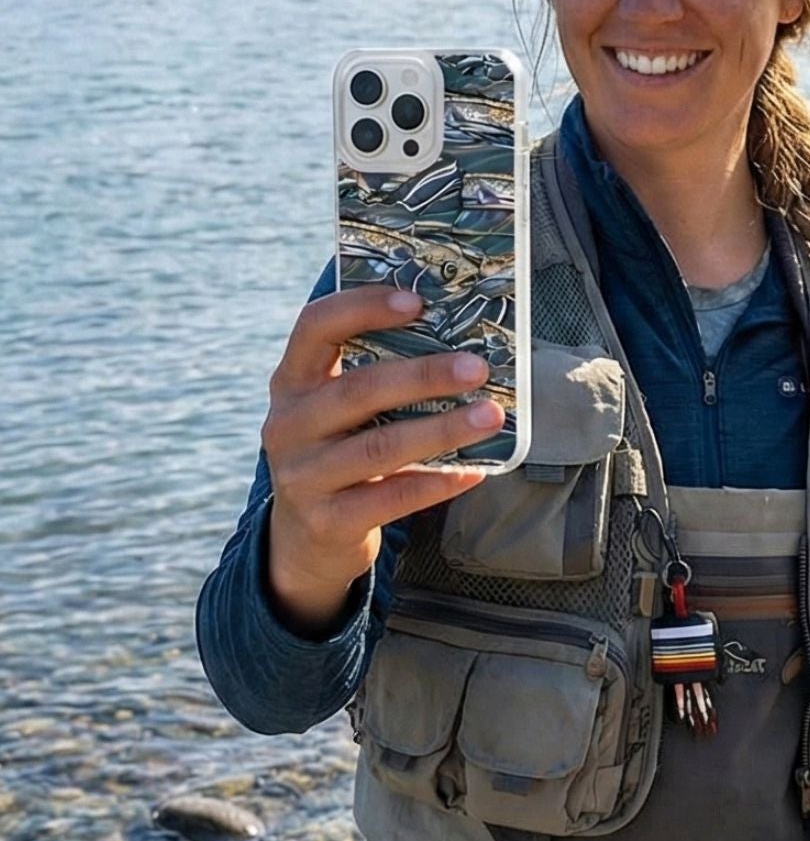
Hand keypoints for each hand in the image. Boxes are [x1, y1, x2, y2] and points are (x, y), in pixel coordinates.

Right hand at [261, 284, 504, 635]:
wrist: (306, 539)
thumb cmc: (340, 454)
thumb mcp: (336, 411)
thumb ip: (375, 377)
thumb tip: (460, 342)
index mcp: (292, 382)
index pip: (316, 327)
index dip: (363, 307)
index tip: (417, 301)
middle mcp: (288, 424)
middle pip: (359, 390)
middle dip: (424, 376)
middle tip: (477, 368)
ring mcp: (303, 476)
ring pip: (380, 447)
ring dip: (442, 429)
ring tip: (490, 416)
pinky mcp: (328, 520)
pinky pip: (392, 498)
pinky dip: (437, 483)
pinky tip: (475, 471)